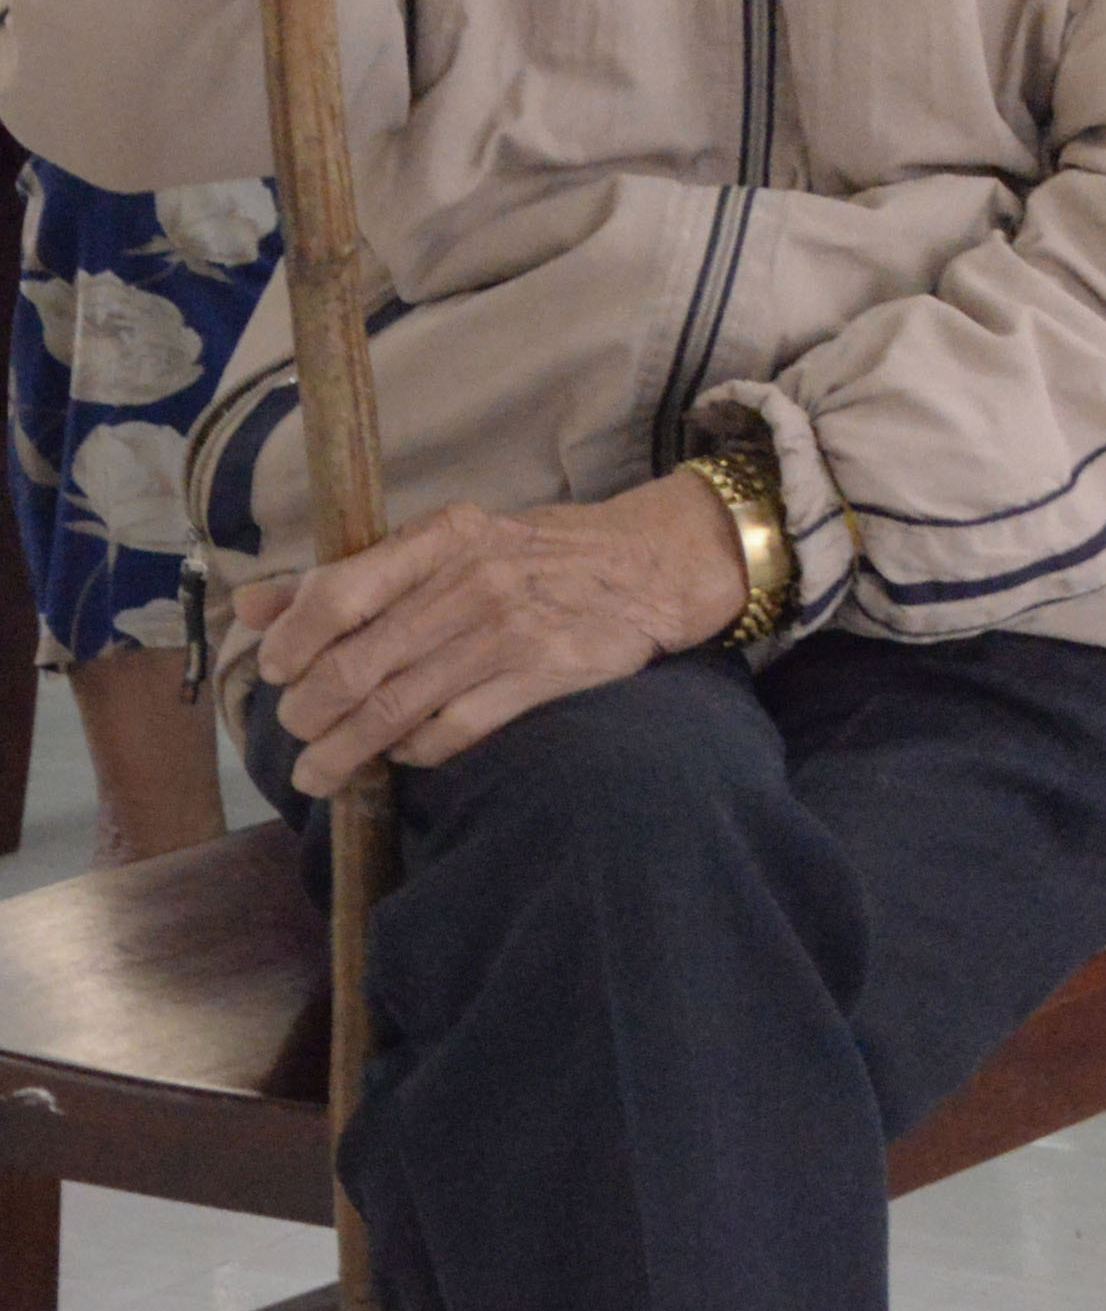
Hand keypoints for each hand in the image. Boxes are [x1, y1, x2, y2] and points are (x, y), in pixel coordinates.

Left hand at [240, 482, 744, 787]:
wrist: (651, 563)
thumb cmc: (535, 554)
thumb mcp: (447, 543)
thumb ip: (348, 575)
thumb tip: (250, 607)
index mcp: (442, 538)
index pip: (336, 595)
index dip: (291, 644)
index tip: (277, 672)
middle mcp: (473, 581)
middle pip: (356, 667)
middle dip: (308, 714)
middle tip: (296, 733)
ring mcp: (510, 631)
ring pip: (395, 710)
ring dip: (343, 752)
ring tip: (319, 773)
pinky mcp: (545, 675)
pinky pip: (455, 731)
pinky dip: (415, 752)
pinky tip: (403, 754)